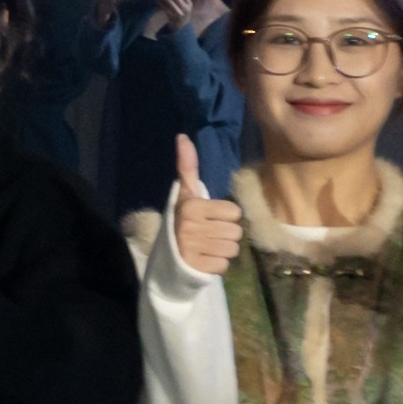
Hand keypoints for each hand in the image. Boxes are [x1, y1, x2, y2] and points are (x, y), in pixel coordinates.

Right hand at [166, 149, 240, 275]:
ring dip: (222, 250)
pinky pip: (224, 266)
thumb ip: (187, 166)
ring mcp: (193, 248)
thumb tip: (182, 136)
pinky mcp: (196, 267)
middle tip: (208, 235)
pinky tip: (204, 260)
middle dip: (225, 235)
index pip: (234, 212)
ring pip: (233, 249)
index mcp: (193, 206)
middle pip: (236, 232)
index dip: (225, 217)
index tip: (209, 219)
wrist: (166, 256)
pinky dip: (216, 265)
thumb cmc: (182, 220)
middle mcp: (192, 226)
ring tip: (207, 248)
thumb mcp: (186, 194)